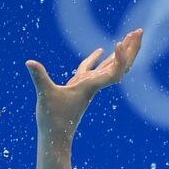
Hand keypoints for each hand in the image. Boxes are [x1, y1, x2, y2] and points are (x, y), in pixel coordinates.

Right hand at [25, 28, 142, 135]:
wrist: (56, 137)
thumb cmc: (53, 119)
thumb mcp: (45, 95)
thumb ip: (39, 78)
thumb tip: (29, 62)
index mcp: (91, 85)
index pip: (114, 71)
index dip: (120, 57)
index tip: (119, 42)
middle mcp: (94, 84)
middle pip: (120, 65)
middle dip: (130, 48)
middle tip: (139, 31)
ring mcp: (88, 85)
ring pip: (110, 65)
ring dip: (121, 51)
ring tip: (130, 35)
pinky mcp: (80, 87)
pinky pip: (93, 69)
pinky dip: (98, 59)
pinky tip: (101, 50)